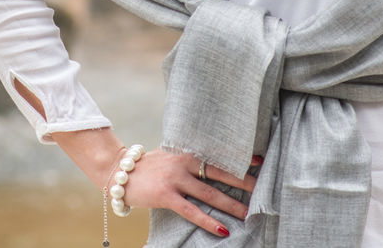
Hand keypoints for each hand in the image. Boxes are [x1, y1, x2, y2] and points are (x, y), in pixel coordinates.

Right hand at [118, 149, 260, 237]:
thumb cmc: (147, 166)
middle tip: (263, 189)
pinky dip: (208, 221)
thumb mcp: (169, 155)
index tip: (261, 162)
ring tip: (249, 213)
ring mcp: (175, 179)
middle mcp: (184, 163)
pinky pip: (192, 211)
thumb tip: (209, 164)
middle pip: (220, 174)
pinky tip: (222, 230)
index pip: (219, 156)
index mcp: (187, 152)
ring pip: (210, 194)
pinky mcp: (166, 195)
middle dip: (243, 182)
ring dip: (231, 205)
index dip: (240, 159)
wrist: (118, 171)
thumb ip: (188, 159)